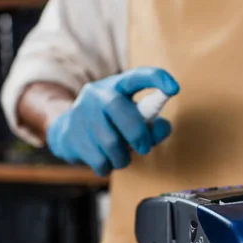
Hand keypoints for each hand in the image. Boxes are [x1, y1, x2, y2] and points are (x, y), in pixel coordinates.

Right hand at [46, 67, 179, 175]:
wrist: (68, 133)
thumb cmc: (111, 125)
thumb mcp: (132, 119)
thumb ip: (152, 125)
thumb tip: (163, 127)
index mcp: (117, 86)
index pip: (137, 75)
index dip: (156, 79)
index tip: (174, 89)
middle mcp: (97, 95)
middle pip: (118, 109)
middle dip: (137, 134)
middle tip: (143, 148)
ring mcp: (81, 113)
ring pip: (110, 142)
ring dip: (122, 158)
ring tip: (121, 158)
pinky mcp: (71, 135)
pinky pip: (98, 160)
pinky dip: (107, 167)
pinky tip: (105, 161)